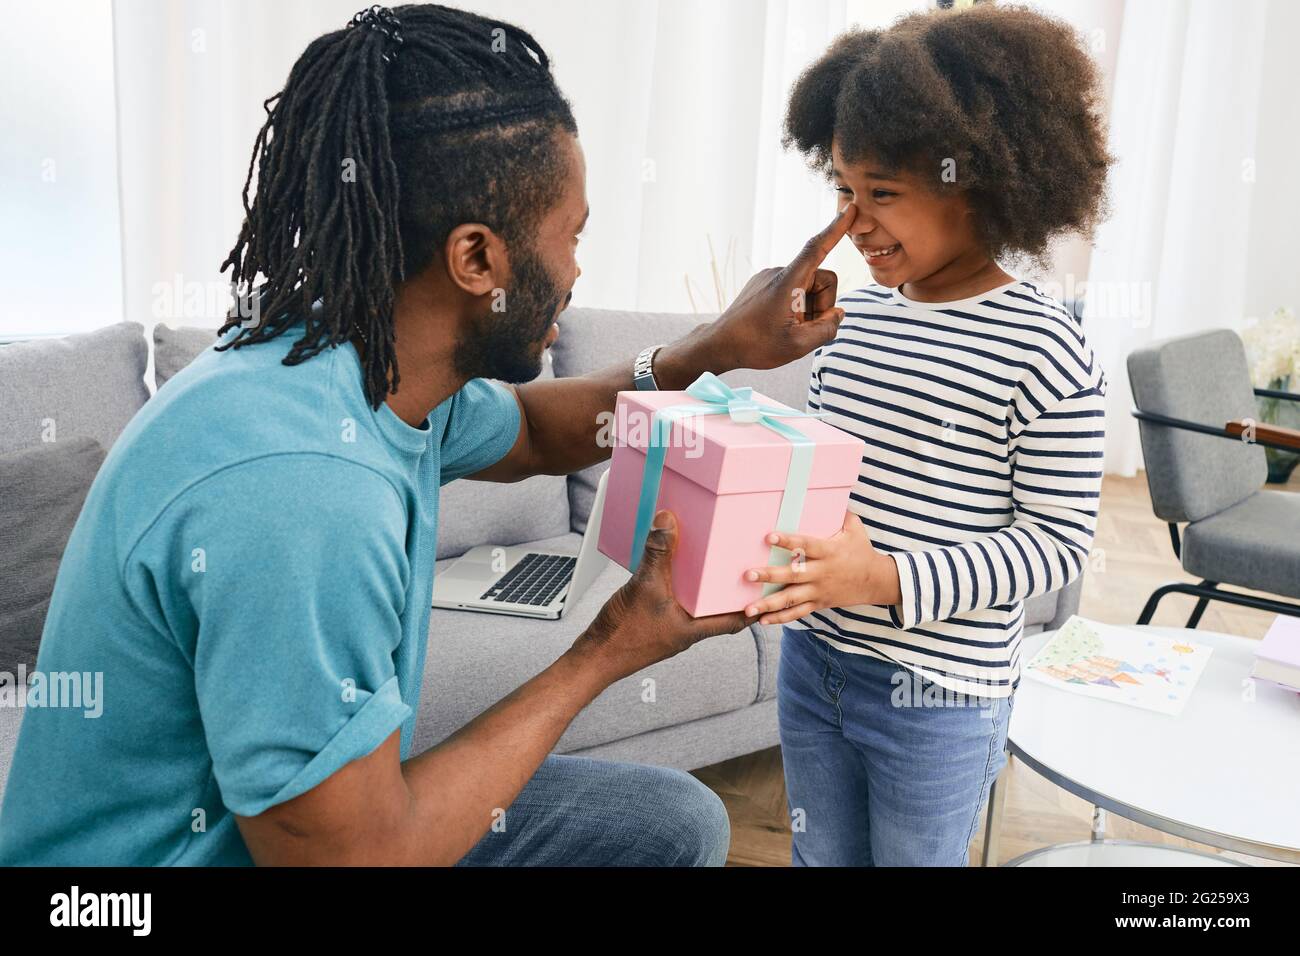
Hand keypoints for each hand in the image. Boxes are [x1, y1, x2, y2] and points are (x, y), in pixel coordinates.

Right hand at [574, 510, 759, 683]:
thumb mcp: (644, 586)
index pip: (735, 621)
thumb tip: (668, 521)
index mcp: (694, 629)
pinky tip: (669, 571)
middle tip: (737, 566)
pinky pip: (673, 604)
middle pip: (716, 611)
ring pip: (694, 607)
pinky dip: (677, 589)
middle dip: (727, 592)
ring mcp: (668, 629)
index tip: (766, 588)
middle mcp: (686, 631)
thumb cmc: (624, 633)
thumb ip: (658, 554)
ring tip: (706, 563)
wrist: (594, 657)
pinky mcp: (652, 624)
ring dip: (701, 589)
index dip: (752, 607)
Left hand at [706, 204, 855, 370]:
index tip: (851, 210)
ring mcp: (770, 276)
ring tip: (788, 328)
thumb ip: (827, 328)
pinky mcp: (764, 283)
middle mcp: (779, 272)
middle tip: (804, 328)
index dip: (837, 229)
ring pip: (809, 287)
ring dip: (808, 308)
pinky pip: (793, 289)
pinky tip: (779, 323)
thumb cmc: (756, 346)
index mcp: (788, 282)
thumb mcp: (799, 345)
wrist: (719, 345)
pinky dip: (795, 307)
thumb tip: (837, 313)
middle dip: (822, 304)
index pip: (817, 248)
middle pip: (823, 280)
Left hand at [740, 511, 902, 625]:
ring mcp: (819, 590)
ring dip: (768, 604)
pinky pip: (797, 613)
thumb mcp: (855, 529)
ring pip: (791, 599)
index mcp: (829, 552)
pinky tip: (762, 620)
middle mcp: (822, 573)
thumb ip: (841, 513)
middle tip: (747, 575)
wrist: (876, 582)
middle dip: (769, 576)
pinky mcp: (819, 603)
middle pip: (792, 575)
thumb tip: (829, 492)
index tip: (768, 537)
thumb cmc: (862, 551)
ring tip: (748, 608)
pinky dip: (780, 618)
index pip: (806, 545)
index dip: (788, 541)